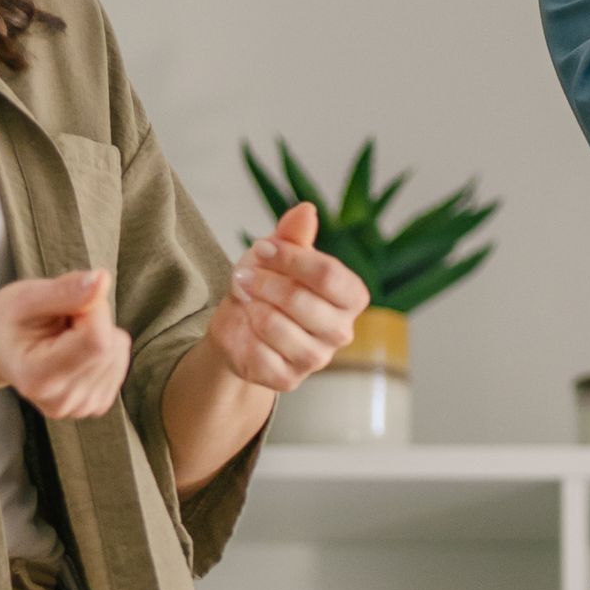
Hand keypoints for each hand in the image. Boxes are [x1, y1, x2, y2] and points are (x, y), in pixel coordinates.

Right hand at [0, 264, 130, 420]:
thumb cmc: (7, 320)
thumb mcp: (25, 297)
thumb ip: (65, 290)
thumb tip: (103, 279)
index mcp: (39, 379)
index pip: (97, 341)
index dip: (92, 309)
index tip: (68, 300)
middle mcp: (61, 401)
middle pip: (110, 346)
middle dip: (93, 319)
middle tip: (58, 320)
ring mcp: (80, 407)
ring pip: (118, 352)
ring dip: (97, 332)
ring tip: (61, 335)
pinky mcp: (95, 403)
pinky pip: (119, 361)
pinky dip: (102, 346)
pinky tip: (73, 348)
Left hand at [199, 204, 366, 397]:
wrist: (239, 325)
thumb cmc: (268, 286)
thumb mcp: (276, 255)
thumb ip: (293, 235)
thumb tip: (306, 210)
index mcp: (350, 296)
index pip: (328, 274)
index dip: (292, 258)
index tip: (263, 249)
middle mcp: (341, 330)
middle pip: (304, 301)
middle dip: (266, 283)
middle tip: (244, 276)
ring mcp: (317, 358)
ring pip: (281, 329)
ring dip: (254, 308)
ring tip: (245, 299)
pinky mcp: (289, 379)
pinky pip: (262, 356)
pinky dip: (245, 337)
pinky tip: (246, 328)